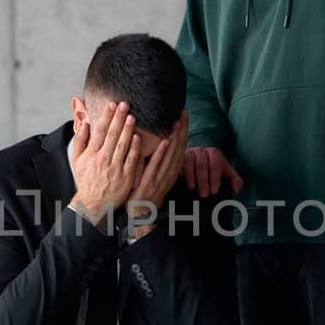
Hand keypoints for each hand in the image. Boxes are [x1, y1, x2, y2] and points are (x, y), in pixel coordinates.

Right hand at [70, 101, 141, 225]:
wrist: (92, 204)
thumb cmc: (86, 181)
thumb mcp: (76, 161)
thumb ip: (79, 141)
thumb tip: (85, 124)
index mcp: (91, 154)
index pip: (100, 130)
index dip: (107, 116)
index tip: (112, 104)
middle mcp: (102, 159)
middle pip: (112, 134)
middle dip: (118, 117)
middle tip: (125, 103)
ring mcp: (114, 168)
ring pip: (122, 145)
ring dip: (127, 129)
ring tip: (132, 116)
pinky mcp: (125, 177)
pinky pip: (131, 160)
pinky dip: (134, 148)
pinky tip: (137, 137)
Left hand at [128, 110, 188, 235]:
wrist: (140, 212)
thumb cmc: (147, 190)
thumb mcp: (158, 173)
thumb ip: (161, 158)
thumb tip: (163, 140)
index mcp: (172, 169)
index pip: (180, 145)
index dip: (183, 129)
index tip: (183, 113)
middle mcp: (170, 172)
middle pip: (179, 147)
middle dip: (182, 129)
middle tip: (183, 112)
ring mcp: (161, 177)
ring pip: (171, 154)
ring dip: (175, 138)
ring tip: (177, 122)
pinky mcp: (151, 182)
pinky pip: (157, 166)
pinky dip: (161, 154)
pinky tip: (164, 142)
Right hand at [182, 145, 244, 198]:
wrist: (199, 157)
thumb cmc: (213, 167)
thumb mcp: (226, 172)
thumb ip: (235, 180)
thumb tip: (237, 189)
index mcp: (214, 153)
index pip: (215, 164)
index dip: (215, 178)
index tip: (214, 191)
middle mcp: (201, 150)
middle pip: (202, 165)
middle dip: (203, 181)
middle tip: (204, 194)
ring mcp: (188, 152)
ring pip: (189, 162)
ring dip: (191, 177)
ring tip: (192, 189)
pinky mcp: (178, 157)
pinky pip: (178, 163)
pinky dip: (180, 172)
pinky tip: (181, 181)